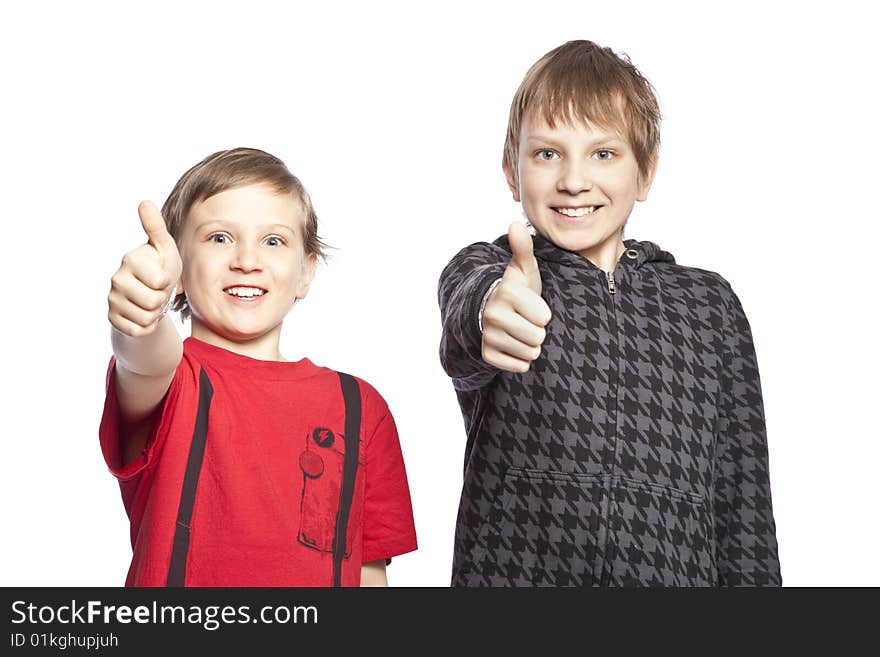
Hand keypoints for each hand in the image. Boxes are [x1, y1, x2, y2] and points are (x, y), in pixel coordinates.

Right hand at [108, 201, 182, 336]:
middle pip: (153, 301)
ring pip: (147, 317)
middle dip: (162, 299)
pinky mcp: (113, 319)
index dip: (167, 281)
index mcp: (130, 259)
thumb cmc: (160, 269)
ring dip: (156, 312)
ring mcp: (112, 299)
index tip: (161, 275)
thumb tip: (144, 202)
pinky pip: (139, 330)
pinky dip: (147, 326)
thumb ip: (156, 227)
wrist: (151, 299)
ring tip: (151, 301)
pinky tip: (143, 313)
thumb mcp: (166, 249)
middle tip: (158, 291)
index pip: (160, 281)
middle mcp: (116, 279)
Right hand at [480, 222, 551, 371]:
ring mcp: (489, 336)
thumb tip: (516, 223)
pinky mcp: (487, 354)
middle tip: (527, 321)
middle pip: (537, 337)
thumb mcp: (524, 269)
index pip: (544, 317)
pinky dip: (519, 359)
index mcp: (506, 293)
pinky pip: (517, 366)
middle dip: (537, 330)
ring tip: (521, 331)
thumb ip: (523, 248)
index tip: (533, 306)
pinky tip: (513, 345)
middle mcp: (493, 315)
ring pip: (529, 353)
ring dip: (530, 345)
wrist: (492, 311)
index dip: (543, 313)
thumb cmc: (518, 289)